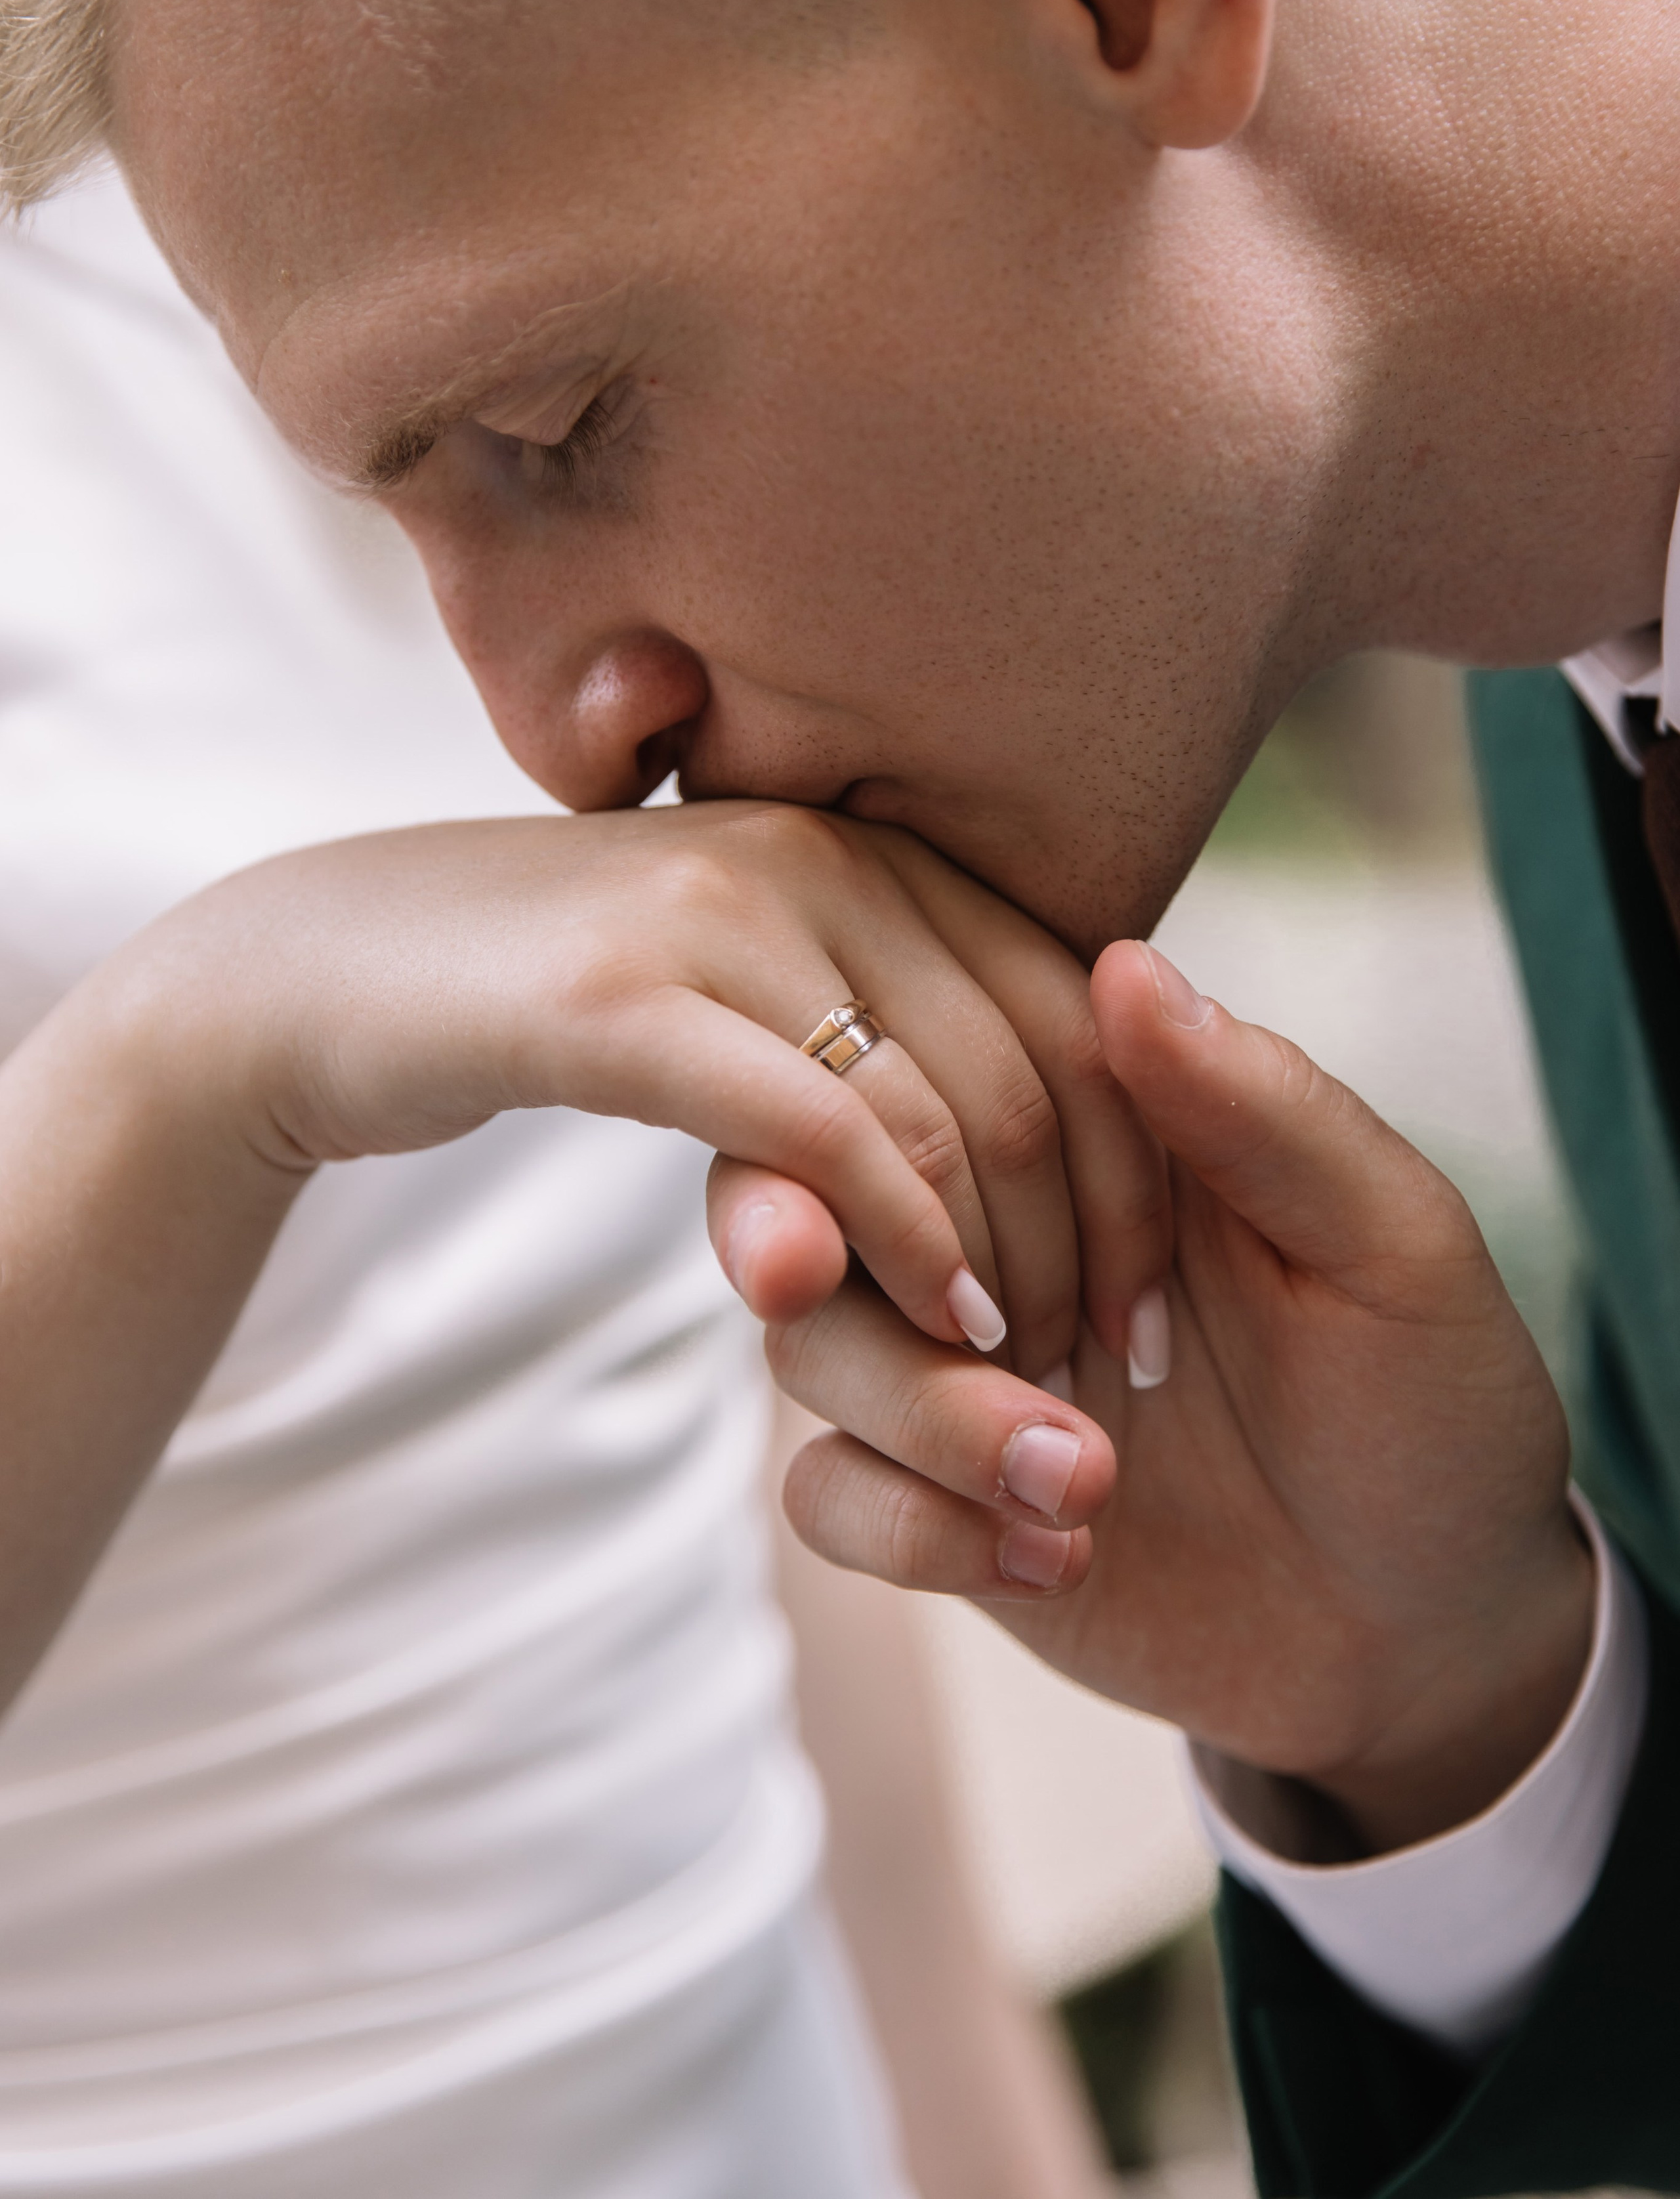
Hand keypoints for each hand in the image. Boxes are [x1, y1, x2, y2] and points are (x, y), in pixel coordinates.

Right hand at [128, 802, 1152, 1371]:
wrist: (332, 970)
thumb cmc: (572, 999)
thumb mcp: (756, 981)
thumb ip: (887, 1008)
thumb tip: (1067, 1064)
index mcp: (874, 847)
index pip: (1082, 1006)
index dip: (1148, 1158)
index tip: (1157, 1297)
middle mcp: (822, 855)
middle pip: (1041, 1067)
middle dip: (1104, 1237)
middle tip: (1115, 1369)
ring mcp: (724, 917)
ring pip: (954, 1113)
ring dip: (1018, 1267)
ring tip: (1031, 1374)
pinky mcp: (627, 1004)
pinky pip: (829, 1131)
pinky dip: (909, 1245)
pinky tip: (940, 1323)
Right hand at [750, 938, 1592, 1852]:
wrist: (1432, 1633)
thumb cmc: (1431, 1407)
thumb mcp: (1391, 1246)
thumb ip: (1262, 1111)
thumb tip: (1127, 965)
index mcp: (1099, 1130)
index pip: (938, 1052)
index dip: (942, 1123)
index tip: (1031, 1214)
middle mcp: (1000, 1228)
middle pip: (825, 1187)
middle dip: (894, 1271)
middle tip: (1022, 1342)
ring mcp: (954, 1366)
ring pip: (807, 1342)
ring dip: (926, 1414)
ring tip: (1086, 1481)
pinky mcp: (930, 1497)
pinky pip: (823, 1492)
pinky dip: (914, 1527)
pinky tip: (1054, 1557)